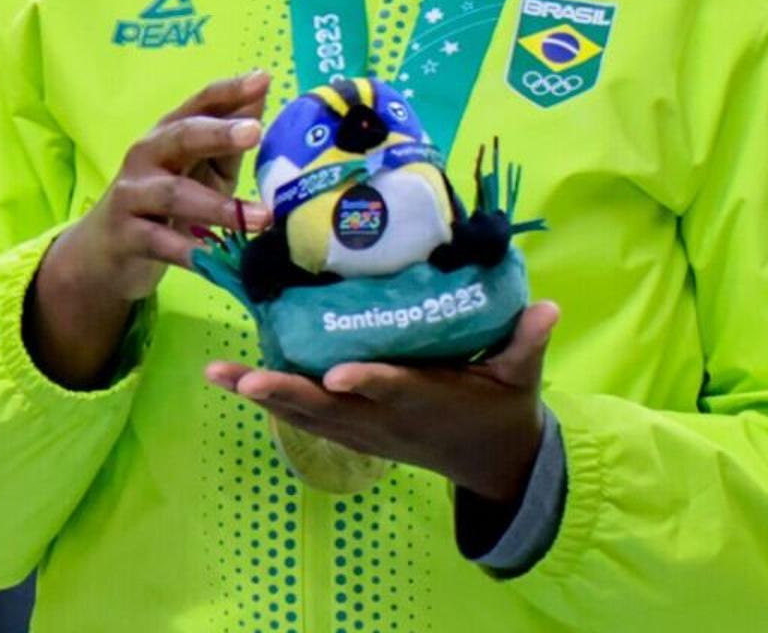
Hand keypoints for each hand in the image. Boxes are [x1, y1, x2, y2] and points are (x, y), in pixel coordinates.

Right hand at [26, 69, 271, 389]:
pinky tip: (217, 260)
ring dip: (220, 206)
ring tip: (261, 218)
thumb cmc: (164, 204)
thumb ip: (228, 142)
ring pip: (174, 194)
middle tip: (255, 133)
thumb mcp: (199, 170)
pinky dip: (191, 252)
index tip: (261, 79)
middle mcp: (146, 157)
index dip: (228, 91)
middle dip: (217, 133)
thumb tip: (263, 96)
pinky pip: (161, 242)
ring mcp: (132, 195)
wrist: (105, 250)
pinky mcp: (126, 235)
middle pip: (180, 138)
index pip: (198, 104)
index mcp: (167, 135)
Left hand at [208, 301, 556, 501]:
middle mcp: (387, 418)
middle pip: (330, 408)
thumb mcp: (521, 377)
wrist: (494, 462)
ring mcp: (366, 430)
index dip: (367, 383)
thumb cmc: (503, 408)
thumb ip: (527, 342)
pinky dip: (271, 402)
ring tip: (218, 374)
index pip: (394, 390)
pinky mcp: (353, 433)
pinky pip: (305, 420)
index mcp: (427, 399)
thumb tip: (548, 305)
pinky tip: (233, 381)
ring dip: (263, 395)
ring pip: (307, 415)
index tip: (337, 375)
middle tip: (240, 377)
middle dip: (285, 393)